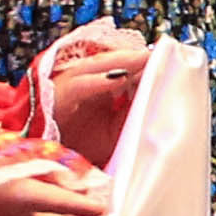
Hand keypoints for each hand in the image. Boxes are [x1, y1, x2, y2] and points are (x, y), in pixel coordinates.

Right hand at [22, 23, 151, 167]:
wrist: (45, 161)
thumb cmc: (80, 144)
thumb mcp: (113, 132)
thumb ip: (130, 114)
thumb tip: (157, 98)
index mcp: (96, 84)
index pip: (122, 66)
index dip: (143, 62)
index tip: (169, 59)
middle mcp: (83, 79)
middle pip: (113, 61)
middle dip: (137, 57)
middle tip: (163, 54)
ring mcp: (70, 84)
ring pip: (97, 66)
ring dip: (123, 62)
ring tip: (145, 59)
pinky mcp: (60, 96)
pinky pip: (81, 85)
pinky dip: (100, 81)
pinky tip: (119, 78)